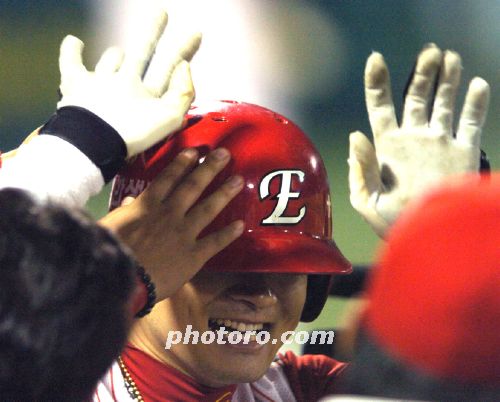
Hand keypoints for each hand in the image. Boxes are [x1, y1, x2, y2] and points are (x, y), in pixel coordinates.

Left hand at [57, 1, 200, 155]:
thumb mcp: (169, 120)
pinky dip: (72, 50)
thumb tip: (184, 67)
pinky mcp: (75, 85)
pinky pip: (71, 61)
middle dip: (153, 30)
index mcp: (147, 88)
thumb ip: (182, 94)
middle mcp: (124, 77)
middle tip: (160, 12)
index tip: (195, 34)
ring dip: (118, 55)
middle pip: (142, 49)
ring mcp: (99, 79)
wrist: (94, 143)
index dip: (184, 48)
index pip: (170, 63)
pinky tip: (75, 42)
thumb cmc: (131, 136)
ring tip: (121, 55)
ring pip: (112, 57)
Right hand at [99, 148, 244, 300]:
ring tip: (239, 180)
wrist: (122, 280)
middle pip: (193, 186)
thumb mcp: (109, 226)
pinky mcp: (194, 255)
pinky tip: (241, 225)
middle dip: (209, 168)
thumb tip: (129, 201)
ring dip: (224, 193)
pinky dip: (228, 234)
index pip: (168, 178)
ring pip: (208, 208)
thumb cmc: (110, 252)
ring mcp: (184, 233)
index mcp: (147, 206)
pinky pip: (215, 242)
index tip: (196, 152)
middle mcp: (170, 213)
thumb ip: (123, 212)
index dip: (183, 164)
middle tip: (224, 154)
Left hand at [348, 44, 489, 236]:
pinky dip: (475, 103)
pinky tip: (477, 84)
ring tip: (449, 57)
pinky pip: (471, 122)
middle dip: (421, 73)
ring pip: (444, 102)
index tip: (376, 59)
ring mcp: (438, 143)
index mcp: (387, 147)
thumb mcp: (367, 202)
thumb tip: (356, 135)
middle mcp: (412, 139)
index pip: (380, 107)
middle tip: (429, 52)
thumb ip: (362, 169)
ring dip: (447, 80)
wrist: (429, 240)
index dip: (377, 83)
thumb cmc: (394, 226)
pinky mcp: (464, 152)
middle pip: (415, 97)